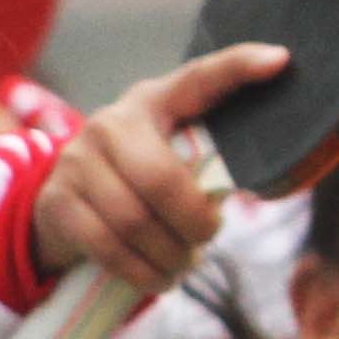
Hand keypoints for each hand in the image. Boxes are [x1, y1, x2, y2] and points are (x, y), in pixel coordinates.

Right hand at [30, 43, 285, 301]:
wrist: (62, 206)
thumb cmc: (134, 183)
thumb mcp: (166, 159)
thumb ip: (200, 164)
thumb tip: (243, 192)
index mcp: (153, 102)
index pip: (198, 79)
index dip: (238, 67)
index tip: (281, 60)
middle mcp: (110, 122)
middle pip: (161, 179)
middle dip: (194, 223)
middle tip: (206, 238)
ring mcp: (77, 160)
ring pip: (135, 222)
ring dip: (170, 256)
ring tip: (181, 265)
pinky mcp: (57, 201)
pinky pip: (108, 247)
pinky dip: (143, 273)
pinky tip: (158, 278)